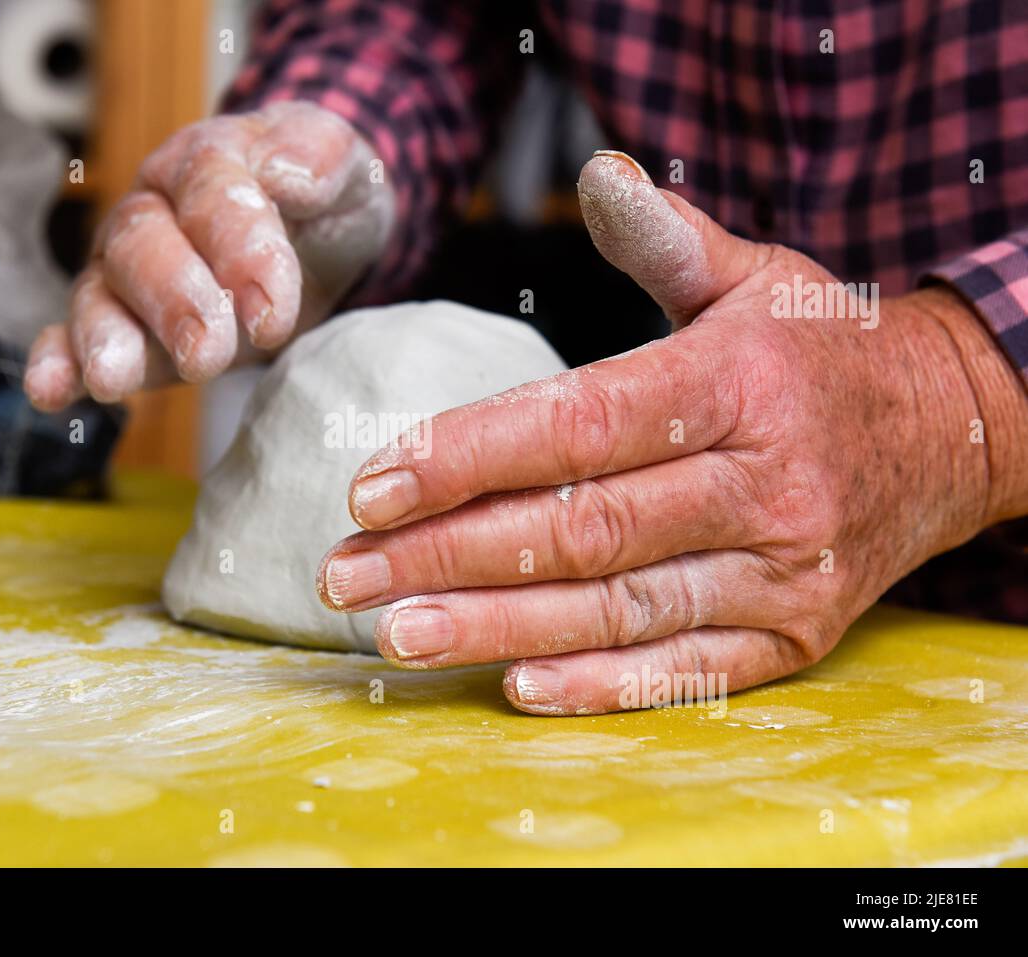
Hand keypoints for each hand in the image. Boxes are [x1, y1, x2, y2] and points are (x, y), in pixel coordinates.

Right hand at [25, 101, 394, 409]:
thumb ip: (319, 155)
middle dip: (173, 300)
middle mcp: (155, 212)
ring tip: (110, 378)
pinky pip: (78, 340)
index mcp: (208, 161)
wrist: (319, 235)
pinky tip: (51, 392)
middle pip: (143, 245)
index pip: (212, 192)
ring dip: (103, 337)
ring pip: (101, 295)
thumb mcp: (346, 165)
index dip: (240, 249)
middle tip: (206, 351)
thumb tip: (284, 173)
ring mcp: (130, 273)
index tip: (270, 311)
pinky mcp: (126, 329)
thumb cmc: (324, 197)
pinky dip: (62, 365)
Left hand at [316, 151, 1027, 714]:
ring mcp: (784, 570)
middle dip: (448, 554)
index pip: (577, 426)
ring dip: (496, 625)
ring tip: (394, 632)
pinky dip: (601, 683)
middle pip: (580, 529)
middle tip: (344, 574)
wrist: (956, 429)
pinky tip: (514, 684)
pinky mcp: (798, 636)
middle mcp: (764, 483)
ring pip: (618, 607)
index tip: (369, 486)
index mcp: (736, 384)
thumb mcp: (757, 276)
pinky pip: (688, 670)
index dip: (466, 458)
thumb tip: (597, 174)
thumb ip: (667, 239)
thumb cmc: (824, 349)